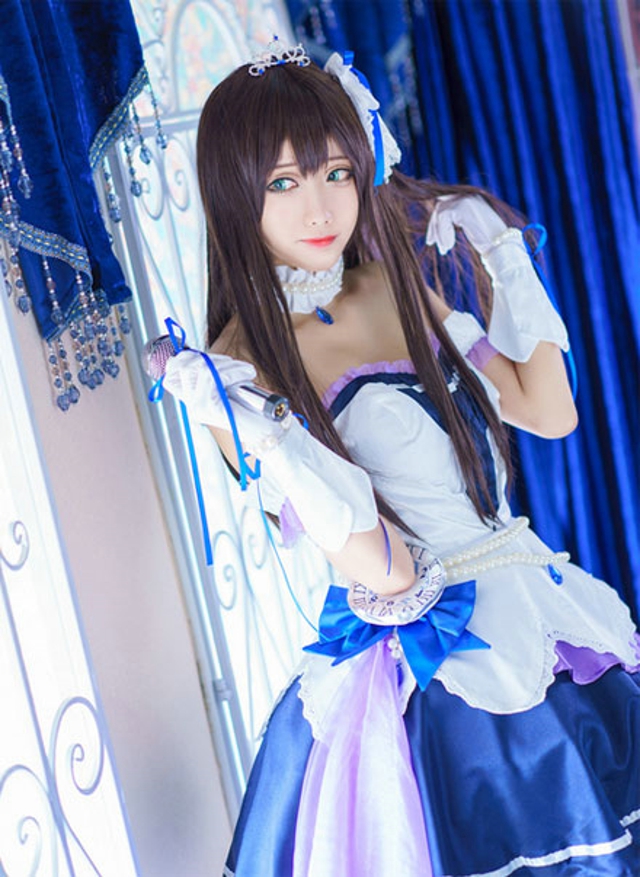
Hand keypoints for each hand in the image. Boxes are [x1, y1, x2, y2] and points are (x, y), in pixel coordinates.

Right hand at [162, 349, 282, 449]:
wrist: (266, 434)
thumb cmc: (252, 410)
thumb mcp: (229, 389)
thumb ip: (214, 376)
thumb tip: (204, 356)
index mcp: (193, 402)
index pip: (172, 374)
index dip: (185, 358)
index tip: (208, 357)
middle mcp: (192, 406)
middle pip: (183, 367)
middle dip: (209, 358)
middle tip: (231, 363)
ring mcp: (198, 408)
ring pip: (200, 369)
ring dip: (226, 363)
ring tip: (244, 370)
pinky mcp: (209, 408)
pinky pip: (213, 377)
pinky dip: (233, 370)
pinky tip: (247, 374)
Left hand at [426, 195, 507, 254]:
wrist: (502, 247)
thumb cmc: (490, 242)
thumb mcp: (471, 228)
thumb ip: (458, 221)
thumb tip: (438, 224)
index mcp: (472, 198)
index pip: (446, 202)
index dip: (436, 220)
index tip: (432, 239)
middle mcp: (470, 195)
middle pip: (441, 205)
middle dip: (434, 226)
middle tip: (431, 243)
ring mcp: (467, 199)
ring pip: (440, 212)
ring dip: (439, 232)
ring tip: (444, 249)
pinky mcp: (464, 206)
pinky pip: (443, 217)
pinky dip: (443, 233)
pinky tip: (449, 246)